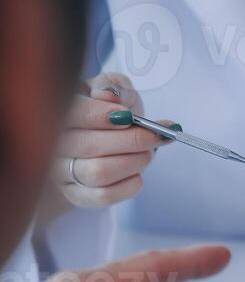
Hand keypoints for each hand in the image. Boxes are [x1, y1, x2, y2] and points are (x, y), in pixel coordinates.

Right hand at [53, 73, 176, 208]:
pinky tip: (138, 172)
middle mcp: (54, 144)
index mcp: (59, 110)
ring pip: (98, 173)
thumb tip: (109, 95)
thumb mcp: (115, 89)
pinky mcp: (78, 195)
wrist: (111, 137)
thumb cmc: (111, 110)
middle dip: (130, 141)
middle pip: (89, 146)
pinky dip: (130, 184)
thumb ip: (114, 86)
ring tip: (148, 153)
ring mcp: (63, 173)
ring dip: (134, 162)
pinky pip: (104, 196)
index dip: (102, 116)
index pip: (73, 114)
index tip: (129, 117)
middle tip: (154, 136)